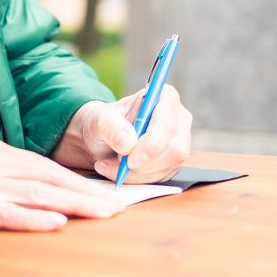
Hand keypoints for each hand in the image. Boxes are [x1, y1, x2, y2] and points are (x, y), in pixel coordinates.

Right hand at [0, 137, 123, 231]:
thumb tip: (29, 184)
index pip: (45, 166)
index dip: (77, 180)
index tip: (104, 193)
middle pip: (49, 178)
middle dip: (87, 192)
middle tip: (119, 206)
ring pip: (36, 193)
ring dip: (73, 203)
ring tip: (102, 214)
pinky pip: (4, 212)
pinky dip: (32, 218)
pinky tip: (56, 223)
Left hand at [51, 85, 191, 183]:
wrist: (99, 137)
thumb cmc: (103, 121)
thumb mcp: (99, 119)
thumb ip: (111, 127)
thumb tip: (129, 144)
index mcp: (164, 97)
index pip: (168, 124)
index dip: (151, 144)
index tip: (129, 157)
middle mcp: (178, 120)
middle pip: (175, 150)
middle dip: (144, 162)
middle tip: (117, 162)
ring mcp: (178, 142)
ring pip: (168, 167)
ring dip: (136, 173)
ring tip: (110, 165)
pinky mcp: (171, 162)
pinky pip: (160, 177)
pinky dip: (136, 178)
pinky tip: (118, 171)